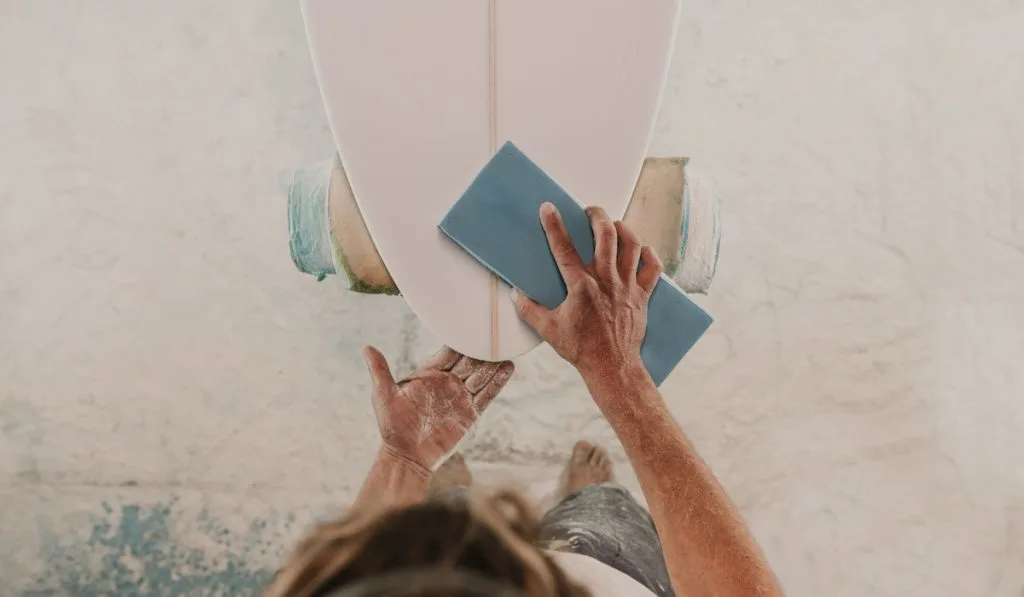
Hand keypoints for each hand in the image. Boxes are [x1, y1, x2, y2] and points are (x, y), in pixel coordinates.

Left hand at [362, 345, 513, 470]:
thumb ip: (381, 371)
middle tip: (493, 332)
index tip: (470, 322)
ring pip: (480, 375)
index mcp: (429, 374)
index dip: (459, 338)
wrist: (407, 456)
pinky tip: (509, 368)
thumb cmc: (392, 426)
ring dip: (492, 362)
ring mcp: (460, 397)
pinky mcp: (470, 413)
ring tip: (506, 346)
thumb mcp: (384, 396)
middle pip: (468, 360)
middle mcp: (448, 382)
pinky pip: (487, 395)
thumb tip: (366, 348)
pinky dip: (498, 382)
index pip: (448, 352)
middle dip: (480, 348)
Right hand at [511, 203, 661, 381]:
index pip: (563, 248)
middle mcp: (606, 281)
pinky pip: (653, 268)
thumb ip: (529, 309)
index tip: (548, 207)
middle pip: (605, 235)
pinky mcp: (642, 296)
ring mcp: (627, 287)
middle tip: (590, 210)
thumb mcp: (548, 330)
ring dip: (623, 228)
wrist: (612, 366)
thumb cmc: (580, 349)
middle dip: (597, 215)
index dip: (554, 225)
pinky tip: (641, 249)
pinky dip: (648, 254)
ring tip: (614, 224)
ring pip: (631, 245)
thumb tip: (516, 294)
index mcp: (580, 286)